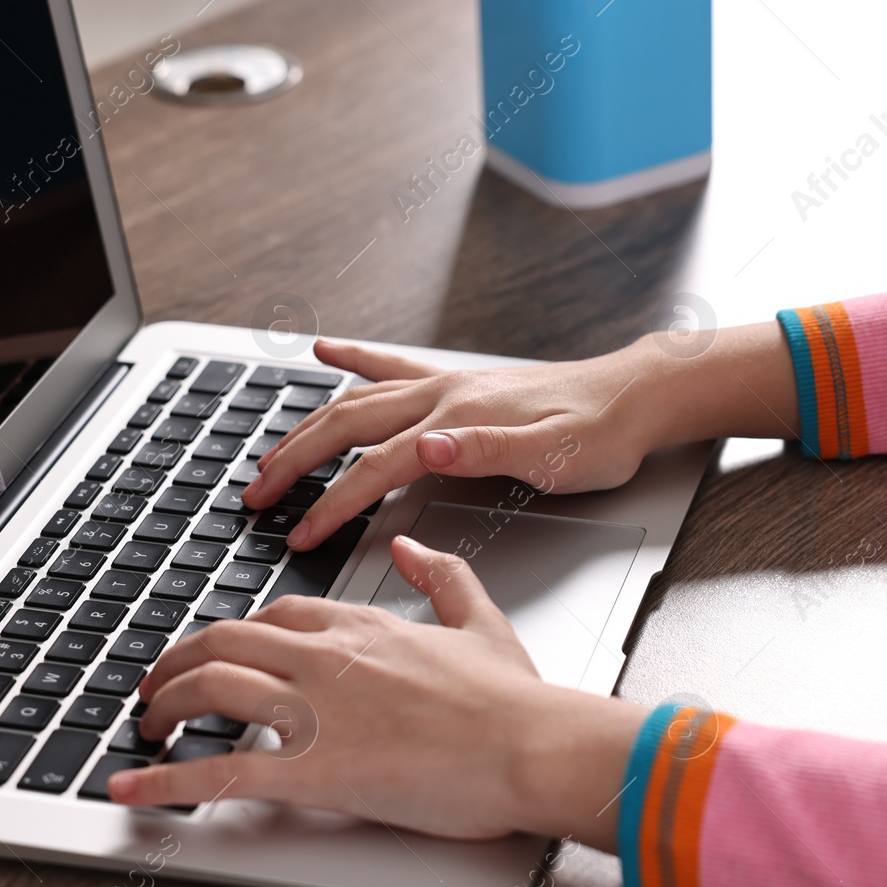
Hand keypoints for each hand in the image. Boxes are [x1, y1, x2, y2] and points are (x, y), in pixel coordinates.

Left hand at [108, 536, 645, 848]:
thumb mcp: (482, 620)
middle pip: (222, 642)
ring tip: (144, 728)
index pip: (274, 615)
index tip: (218, 653)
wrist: (533, 746)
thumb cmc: (515, 702)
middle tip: (158, 688)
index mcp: (362, 626)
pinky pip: (219, 769)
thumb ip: (443, 576)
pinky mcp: (311, 769)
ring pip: (208, 687)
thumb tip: (411, 545)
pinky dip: (163, 781)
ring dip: (163, 707)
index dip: (233, 635)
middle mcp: (325, 657)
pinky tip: (129, 790)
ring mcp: (313, 710)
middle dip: (177, 663)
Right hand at [242, 337, 678, 550]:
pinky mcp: (456, 383)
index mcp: (456, 423)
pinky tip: (324, 350)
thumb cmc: (598, 436)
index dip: (332, 505)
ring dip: (307, 426)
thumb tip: (429, 448)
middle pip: (346, 427)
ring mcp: (445, 386)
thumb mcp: (552, 458)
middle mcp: (441, 398)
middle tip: (256, 496)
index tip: (300, 535)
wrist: (631, 397)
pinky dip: (352, 358)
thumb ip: (486, 451)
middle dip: (294, 463)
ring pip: (355, 400)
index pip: (375, 469)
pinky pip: (390, 366)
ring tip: (270, 452)